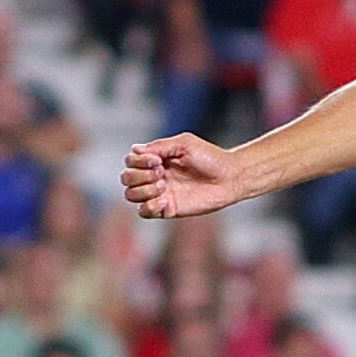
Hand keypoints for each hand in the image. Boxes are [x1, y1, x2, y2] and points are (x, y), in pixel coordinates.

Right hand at [122, 134, 244, 220]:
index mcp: (156, 159)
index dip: (138, 161)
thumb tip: (135, 150)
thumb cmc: (210, 158)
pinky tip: (166, 200)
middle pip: (126, 178)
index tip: (158, 161)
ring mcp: (160, 193)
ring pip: (131, 195)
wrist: (229, 178)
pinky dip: (149, 206)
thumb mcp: (184, 144)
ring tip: (163, 186)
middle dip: (139, 176)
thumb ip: (159, 147)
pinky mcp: (167, 209)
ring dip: (142, 190)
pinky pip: (144, 212)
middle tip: (161, 174)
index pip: (130, 161)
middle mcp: (155, 176)